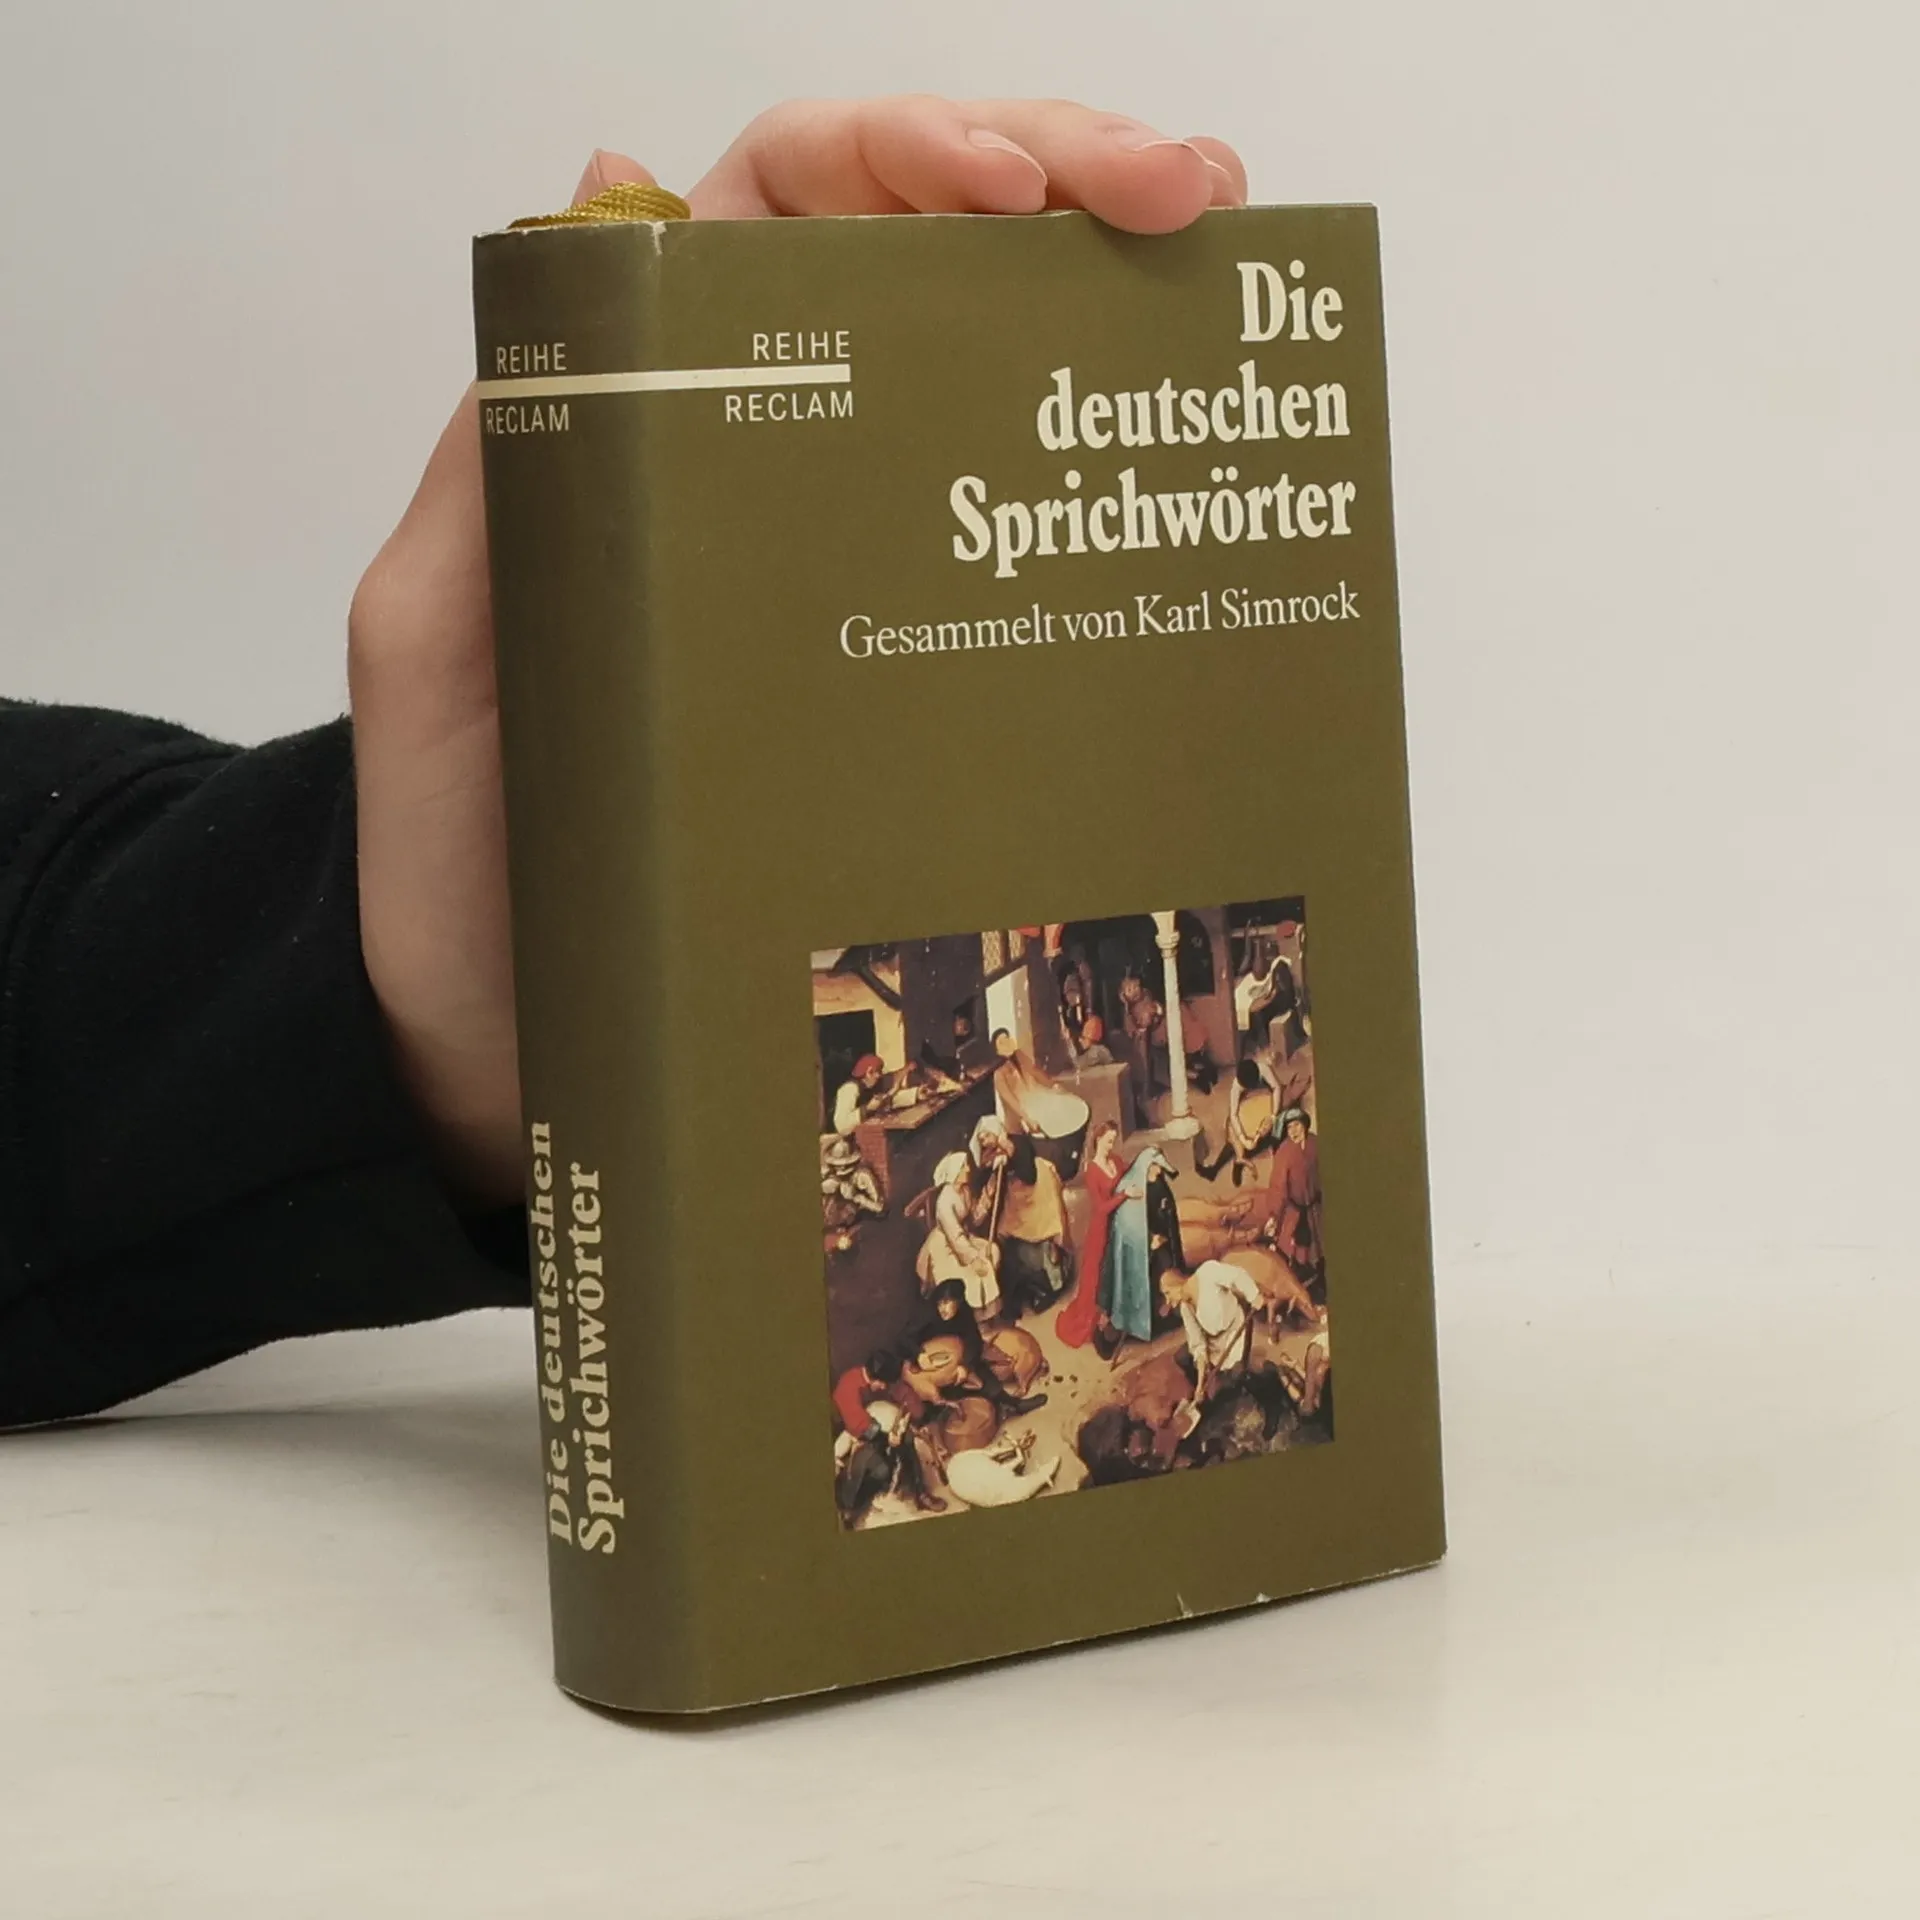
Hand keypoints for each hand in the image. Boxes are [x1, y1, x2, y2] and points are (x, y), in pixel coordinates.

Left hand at [348, 99, 1245, 1202]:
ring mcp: (844, 578)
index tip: (1016, 188)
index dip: (903, 155)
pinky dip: (1100, 509)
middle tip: (1195, 198)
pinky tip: (1182, 501)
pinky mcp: (903, 693)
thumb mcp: (441, 641)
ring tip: (1215, 287)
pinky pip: (1009, 568)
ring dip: (1109, 311)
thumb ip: (501, 456)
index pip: (778, 208)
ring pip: (987, 388)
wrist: (512, 1058)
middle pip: (917, 260)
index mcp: (644, 422)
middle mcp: (760, 470)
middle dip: (1063, 184)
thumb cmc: (461, 867)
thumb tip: (597, 198)